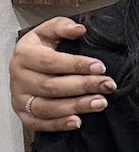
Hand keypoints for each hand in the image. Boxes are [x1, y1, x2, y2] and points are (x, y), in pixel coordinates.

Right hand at [11, 18, 115, 133]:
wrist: (22, 68)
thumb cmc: (39, 50)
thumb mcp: (47, 32)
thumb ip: (61, 27)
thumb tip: (79, 29)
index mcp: (24, 54)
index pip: (50, 62)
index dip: (76, 65)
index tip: (100, 67)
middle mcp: (19, 77)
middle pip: (52, 86)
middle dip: (83, 86)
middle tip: (107, 85)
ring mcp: (20, 98)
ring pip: (48, 107)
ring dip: (76, 106)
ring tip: (100, 103)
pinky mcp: (23, 115)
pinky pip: (40, 124)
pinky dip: (59, 124)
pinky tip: (78, 122)